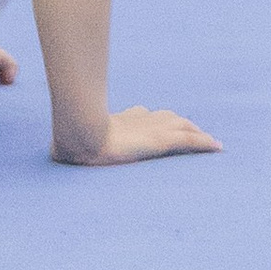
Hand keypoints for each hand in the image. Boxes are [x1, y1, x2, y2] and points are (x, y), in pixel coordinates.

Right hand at [52, 105, 223, 167]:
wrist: (81, 134)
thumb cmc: (72, 139)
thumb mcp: (71, 141)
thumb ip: (70, 143)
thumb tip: (53, 153)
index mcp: (125, 118)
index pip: (147, 116)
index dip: (159, 120)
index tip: (165, 125)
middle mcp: (143, 119)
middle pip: (170, 118)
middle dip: (183, 125)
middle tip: (195, 133)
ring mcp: (153, 128)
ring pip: (185, 128)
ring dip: (197, 134)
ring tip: (209, 142)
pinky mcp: (162, 140)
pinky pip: (190, 141)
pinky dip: (205, 143)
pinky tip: (218, 147)